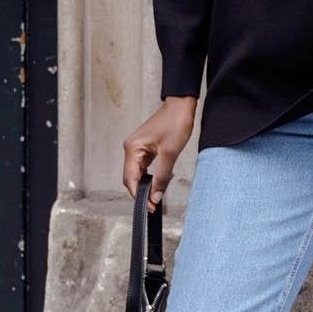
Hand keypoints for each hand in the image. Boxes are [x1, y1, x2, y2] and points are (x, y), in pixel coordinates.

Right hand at [123, 96, 197, 210]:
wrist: (182, 105)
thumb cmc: (175, 122)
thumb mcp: (170, 153)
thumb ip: (162, 177)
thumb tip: (155, 196)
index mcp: (132, 148)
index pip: (130, 178)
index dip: (138, 195)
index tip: (149, 206)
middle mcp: (131, 148)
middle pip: (132, 177)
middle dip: (142, 192)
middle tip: (154, 204)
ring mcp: (138, 147)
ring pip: (138, 172)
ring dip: (147, 184)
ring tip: (157, 195)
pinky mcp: (146, 146)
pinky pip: (145, 166)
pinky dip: (151, 175)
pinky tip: (160, 180)